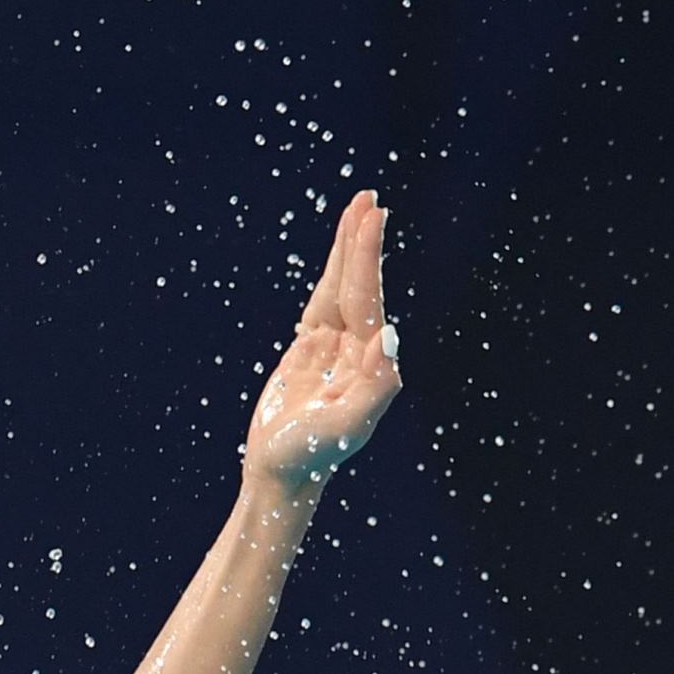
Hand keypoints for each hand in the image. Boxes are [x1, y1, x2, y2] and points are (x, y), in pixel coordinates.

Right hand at [243, 192, 401, 489]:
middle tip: (368, 199)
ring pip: (342, 289)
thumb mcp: (343, 428)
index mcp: (368, 363)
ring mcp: (335, 349)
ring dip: (349, 251)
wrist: (284, 474)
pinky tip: (338, 256)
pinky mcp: (311, 351)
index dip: (366, 259)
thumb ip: (373, 387)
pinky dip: (331, 275)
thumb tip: (389, 340)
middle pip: (359, 286)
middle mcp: (357, 351)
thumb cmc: (310, 456)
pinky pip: (323, 303)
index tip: (370, 219)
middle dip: (362, 242)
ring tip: (358, 210)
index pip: (367, 301)